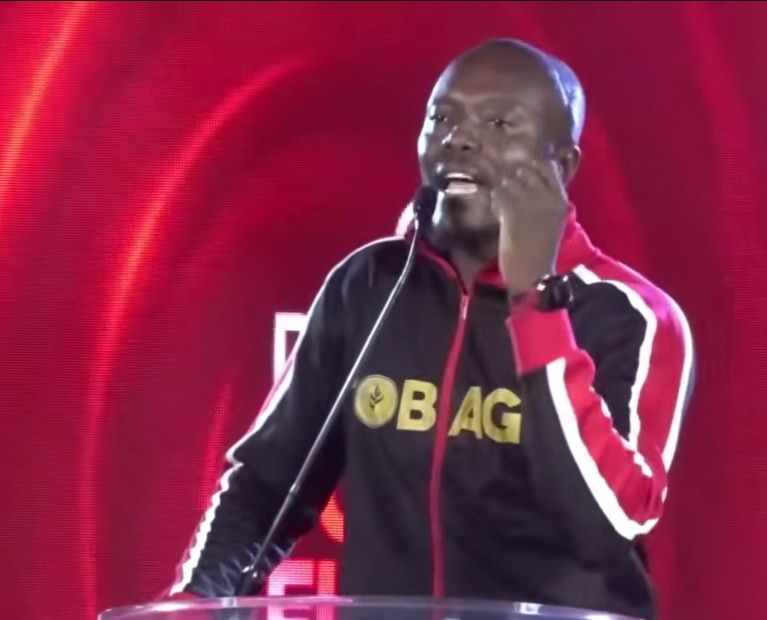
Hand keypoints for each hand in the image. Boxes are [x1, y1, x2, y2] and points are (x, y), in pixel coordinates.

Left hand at [491, 158, 568, 295]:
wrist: (534, 277)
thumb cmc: (540, 252)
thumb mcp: (549, 222)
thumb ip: (542, 200)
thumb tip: (523, 178)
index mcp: (560, 200)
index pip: (546, 166)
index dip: (528, 165)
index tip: (518, 172)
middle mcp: (548, 198)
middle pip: (525, 168)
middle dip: (511, 175)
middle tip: (504, 186)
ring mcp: (531, 204)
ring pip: (509, 180)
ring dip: (501, 189)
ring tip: (502, 204)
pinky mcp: (513, 213)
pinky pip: (499, 194)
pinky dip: (495, 201)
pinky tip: (498, 212)